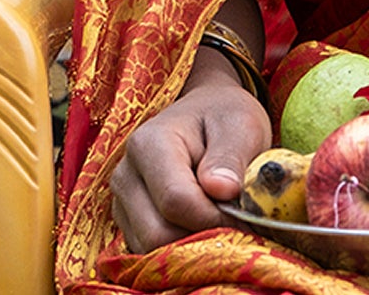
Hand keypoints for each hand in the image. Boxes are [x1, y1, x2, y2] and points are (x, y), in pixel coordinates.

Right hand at [108, 78, 270, 253]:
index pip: (176, 201)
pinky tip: (203, 228)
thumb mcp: (240, 125)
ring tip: (219, 223)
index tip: (246, 216)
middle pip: (157, 234)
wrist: (205, 114)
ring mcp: (122, 202)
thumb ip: (231, 157)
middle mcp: (125, 175)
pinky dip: (181, 252)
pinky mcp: (128, 223)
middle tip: (235, 225)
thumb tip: (222, 191)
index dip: (216, 218)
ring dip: (192, 248)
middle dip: (203, 238)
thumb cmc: (224, 118)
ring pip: (152, 251)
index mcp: (148, 145)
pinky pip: (151, 254)